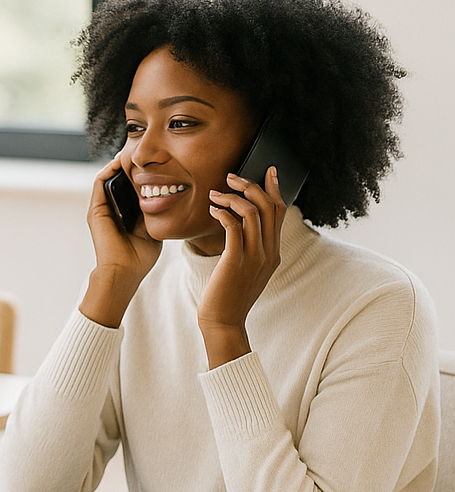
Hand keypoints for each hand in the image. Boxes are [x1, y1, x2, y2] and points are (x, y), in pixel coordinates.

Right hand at [79, 155, 162, 327]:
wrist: (124, 272)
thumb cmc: (140, 258)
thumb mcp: (152, 230)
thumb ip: (155, 214)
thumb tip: (167, 197)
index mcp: (124, 215)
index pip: (131, 188)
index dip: (140, 174)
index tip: (154, 161)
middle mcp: (110, 210)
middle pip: (119, 181)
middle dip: (130, 165)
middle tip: (142, 151)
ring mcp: (102, 209)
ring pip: (108, 178)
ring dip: (118, 164)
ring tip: (131, 151)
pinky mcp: (96, 210)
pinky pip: (100, 183)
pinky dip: (109, 170)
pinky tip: (121, 161)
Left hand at [197, 166, 286, 367]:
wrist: (223, 322)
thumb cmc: (228, 294)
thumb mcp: (245, 268)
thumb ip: (248, 246)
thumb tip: (237, 223)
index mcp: (273, 252)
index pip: (279, 212)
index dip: (274, 188)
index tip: (267, 170)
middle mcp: (269, 252)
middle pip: (269, 207)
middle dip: (251, 186)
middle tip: (231, 177)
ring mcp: (254, 258)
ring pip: (252, 213)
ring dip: (232, 198)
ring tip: (214, 195)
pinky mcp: (236, 262)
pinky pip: (234, 228)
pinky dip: (223, 213)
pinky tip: (212, 210)